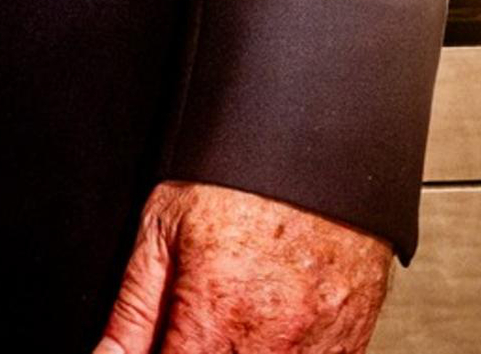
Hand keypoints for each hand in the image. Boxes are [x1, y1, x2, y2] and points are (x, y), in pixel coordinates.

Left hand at [96, 182, 390, 353]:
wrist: (318, 146)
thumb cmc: (239, 179)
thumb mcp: (162, 229)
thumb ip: (133, 311)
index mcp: (215, 320)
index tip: (167, 340)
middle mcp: (270, 345)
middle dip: (200, 348)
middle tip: (197, 324)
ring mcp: (317, 349)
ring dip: (240, 350)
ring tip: (233, 316)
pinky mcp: (347, 344)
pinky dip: (287, 350)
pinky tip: (270, 324)